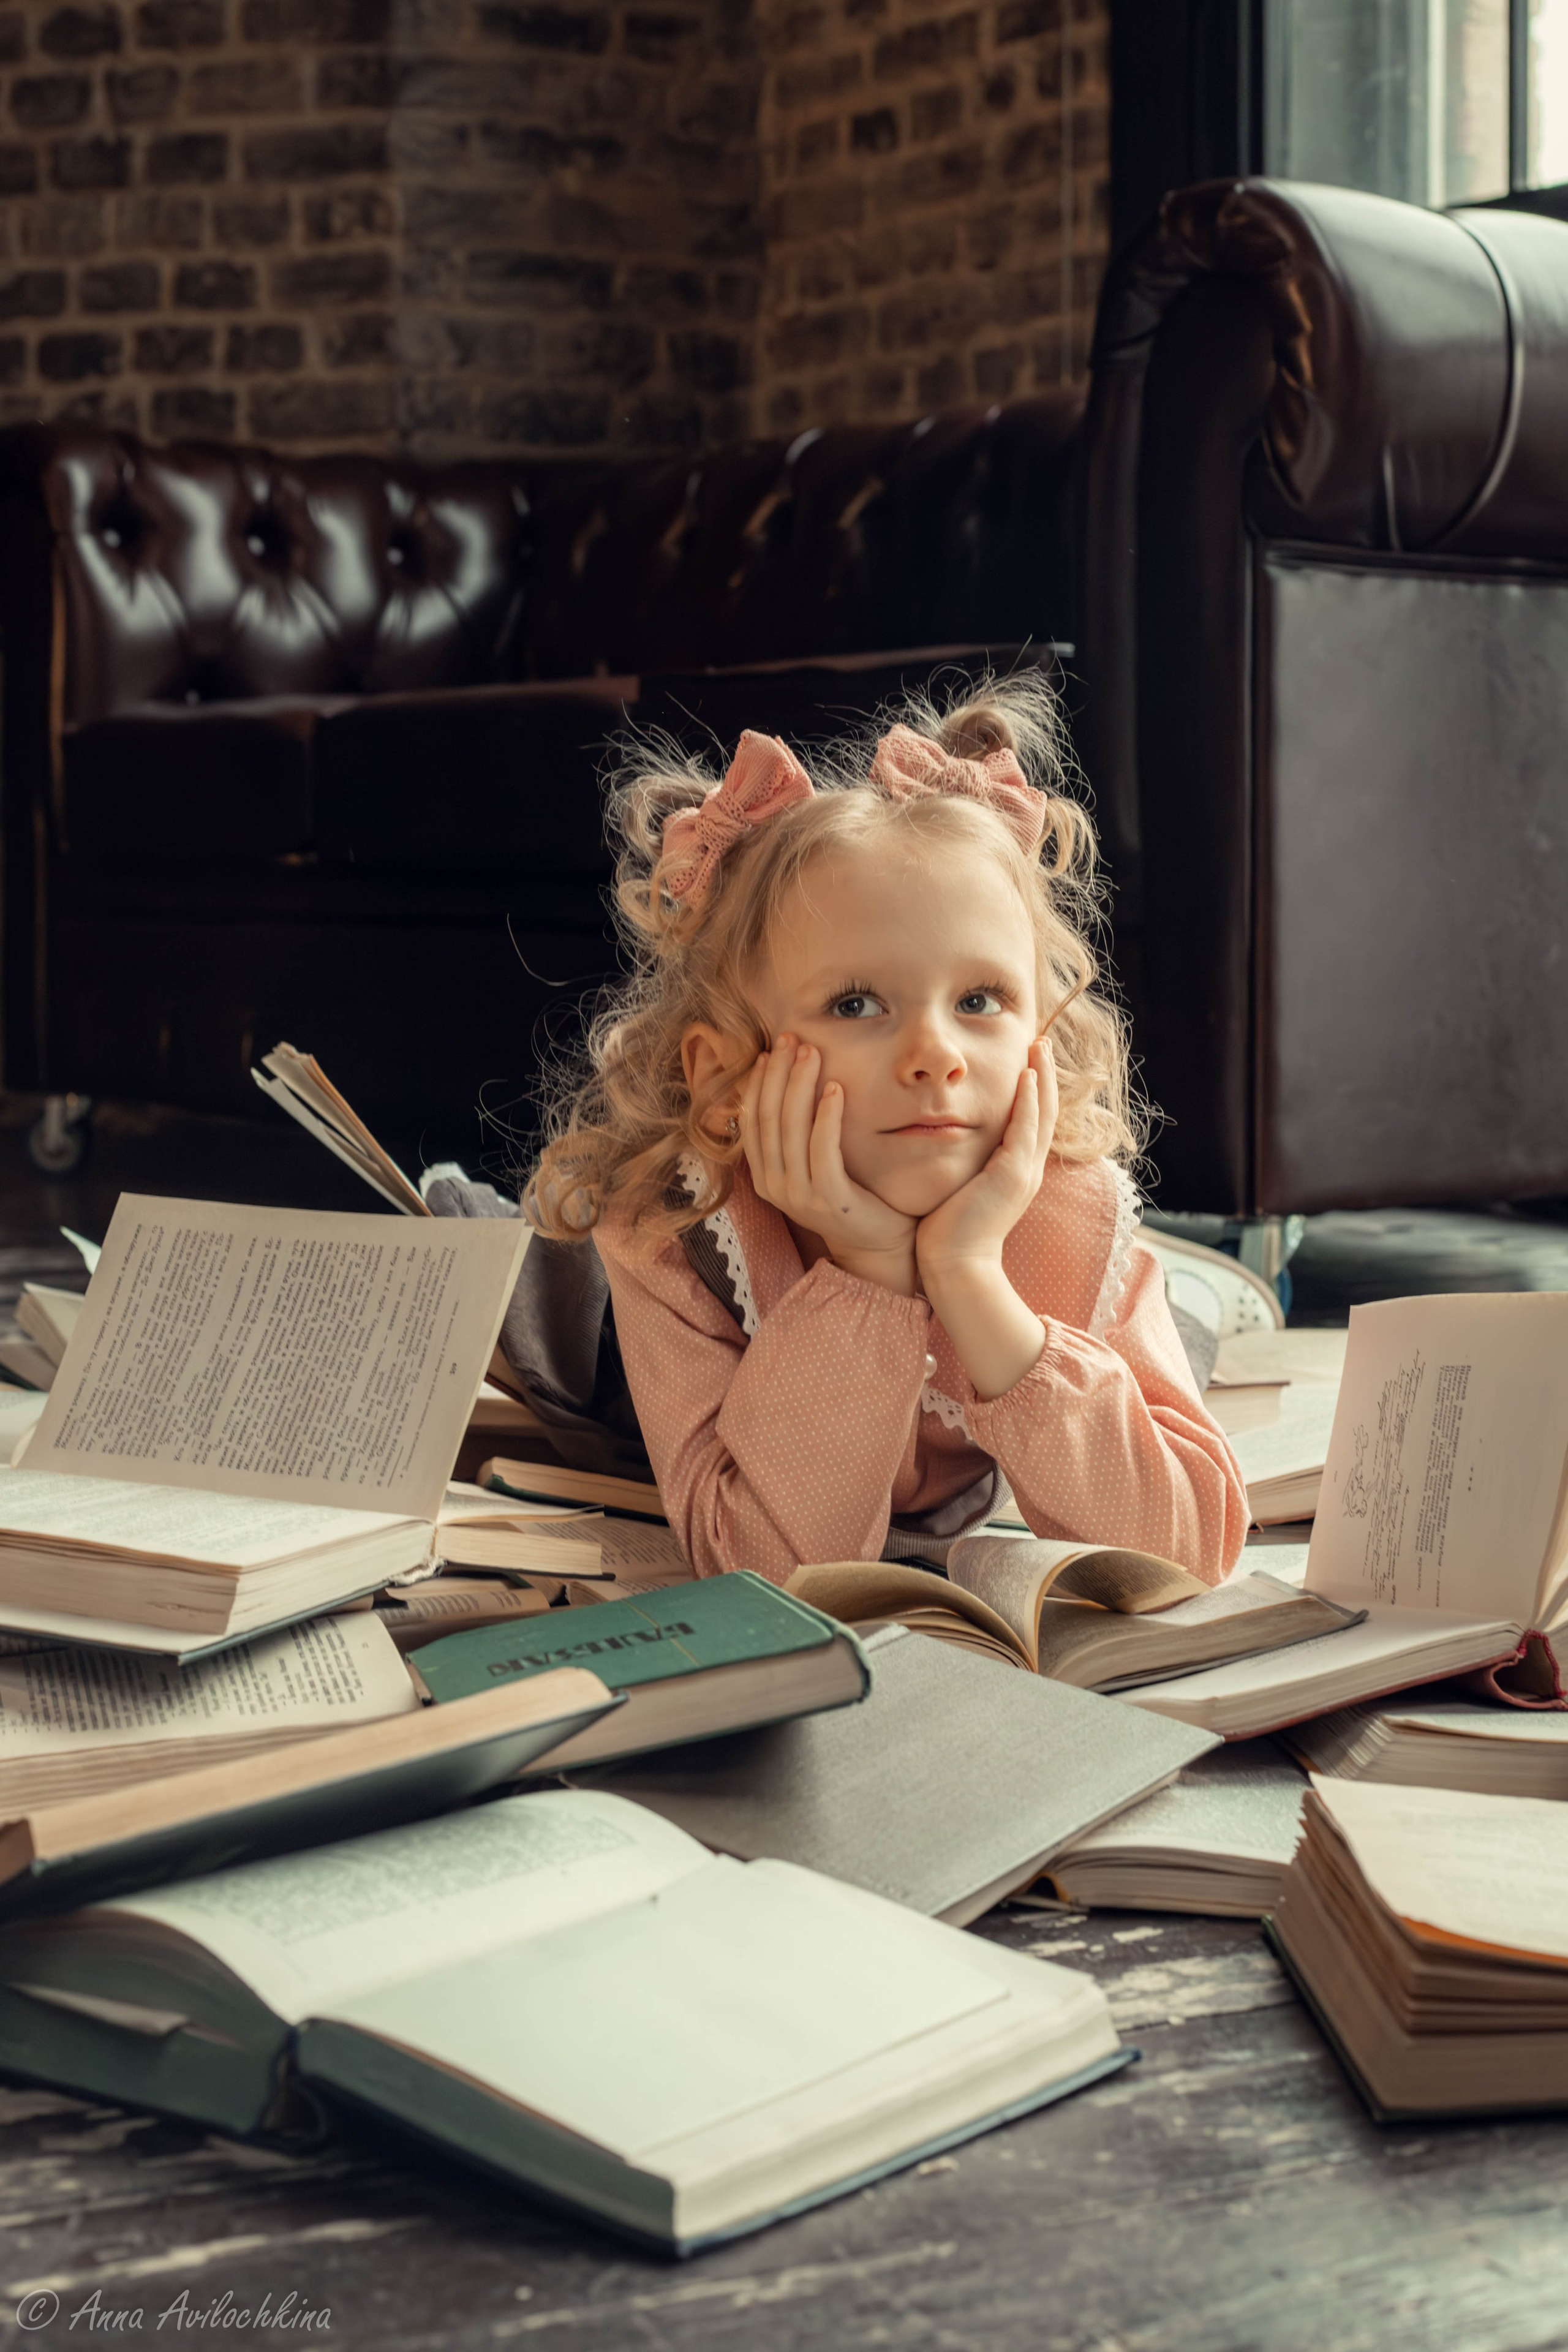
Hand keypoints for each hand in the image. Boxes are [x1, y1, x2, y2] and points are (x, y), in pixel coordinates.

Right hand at [741, 1036, 917, 1291]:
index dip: (759, 1082)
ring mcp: (798, 1194)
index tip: (772, 1050)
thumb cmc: (849, 1195)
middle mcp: (774, 1185)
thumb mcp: (812, 1164)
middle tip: (791, 1039)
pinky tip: (835, 1088)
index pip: (753, 1120)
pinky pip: (822, 1149)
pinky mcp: (828, 1199)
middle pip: (769, 1117)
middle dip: (779, 1073)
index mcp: (764, 1175)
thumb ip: (796, 1136)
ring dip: (801, 1084)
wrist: (877, 1243)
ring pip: (791, 1128)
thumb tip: (787, 1085)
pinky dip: (826, 1116)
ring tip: (813, 1053)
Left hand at [915, 1038, 1056, 1278]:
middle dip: (1044, 1075)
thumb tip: (947, 1140)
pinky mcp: (1012, 1176)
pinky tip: (1026, 1077)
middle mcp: (1027, 1170)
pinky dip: (1028, 1102)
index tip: (1028, 1060)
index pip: (1032, 1121)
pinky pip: (1025, 1130)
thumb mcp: (962, 1188)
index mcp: (1016, 1172)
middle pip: (1045, 1112)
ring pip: (1042, 1115)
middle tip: (1040, 1042)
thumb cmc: (948, 1230)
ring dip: (1042, 1078)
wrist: (954, 1264)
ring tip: (1038, 1046)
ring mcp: (1024, 1173)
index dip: (1034, 1090)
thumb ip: (965, 1164)